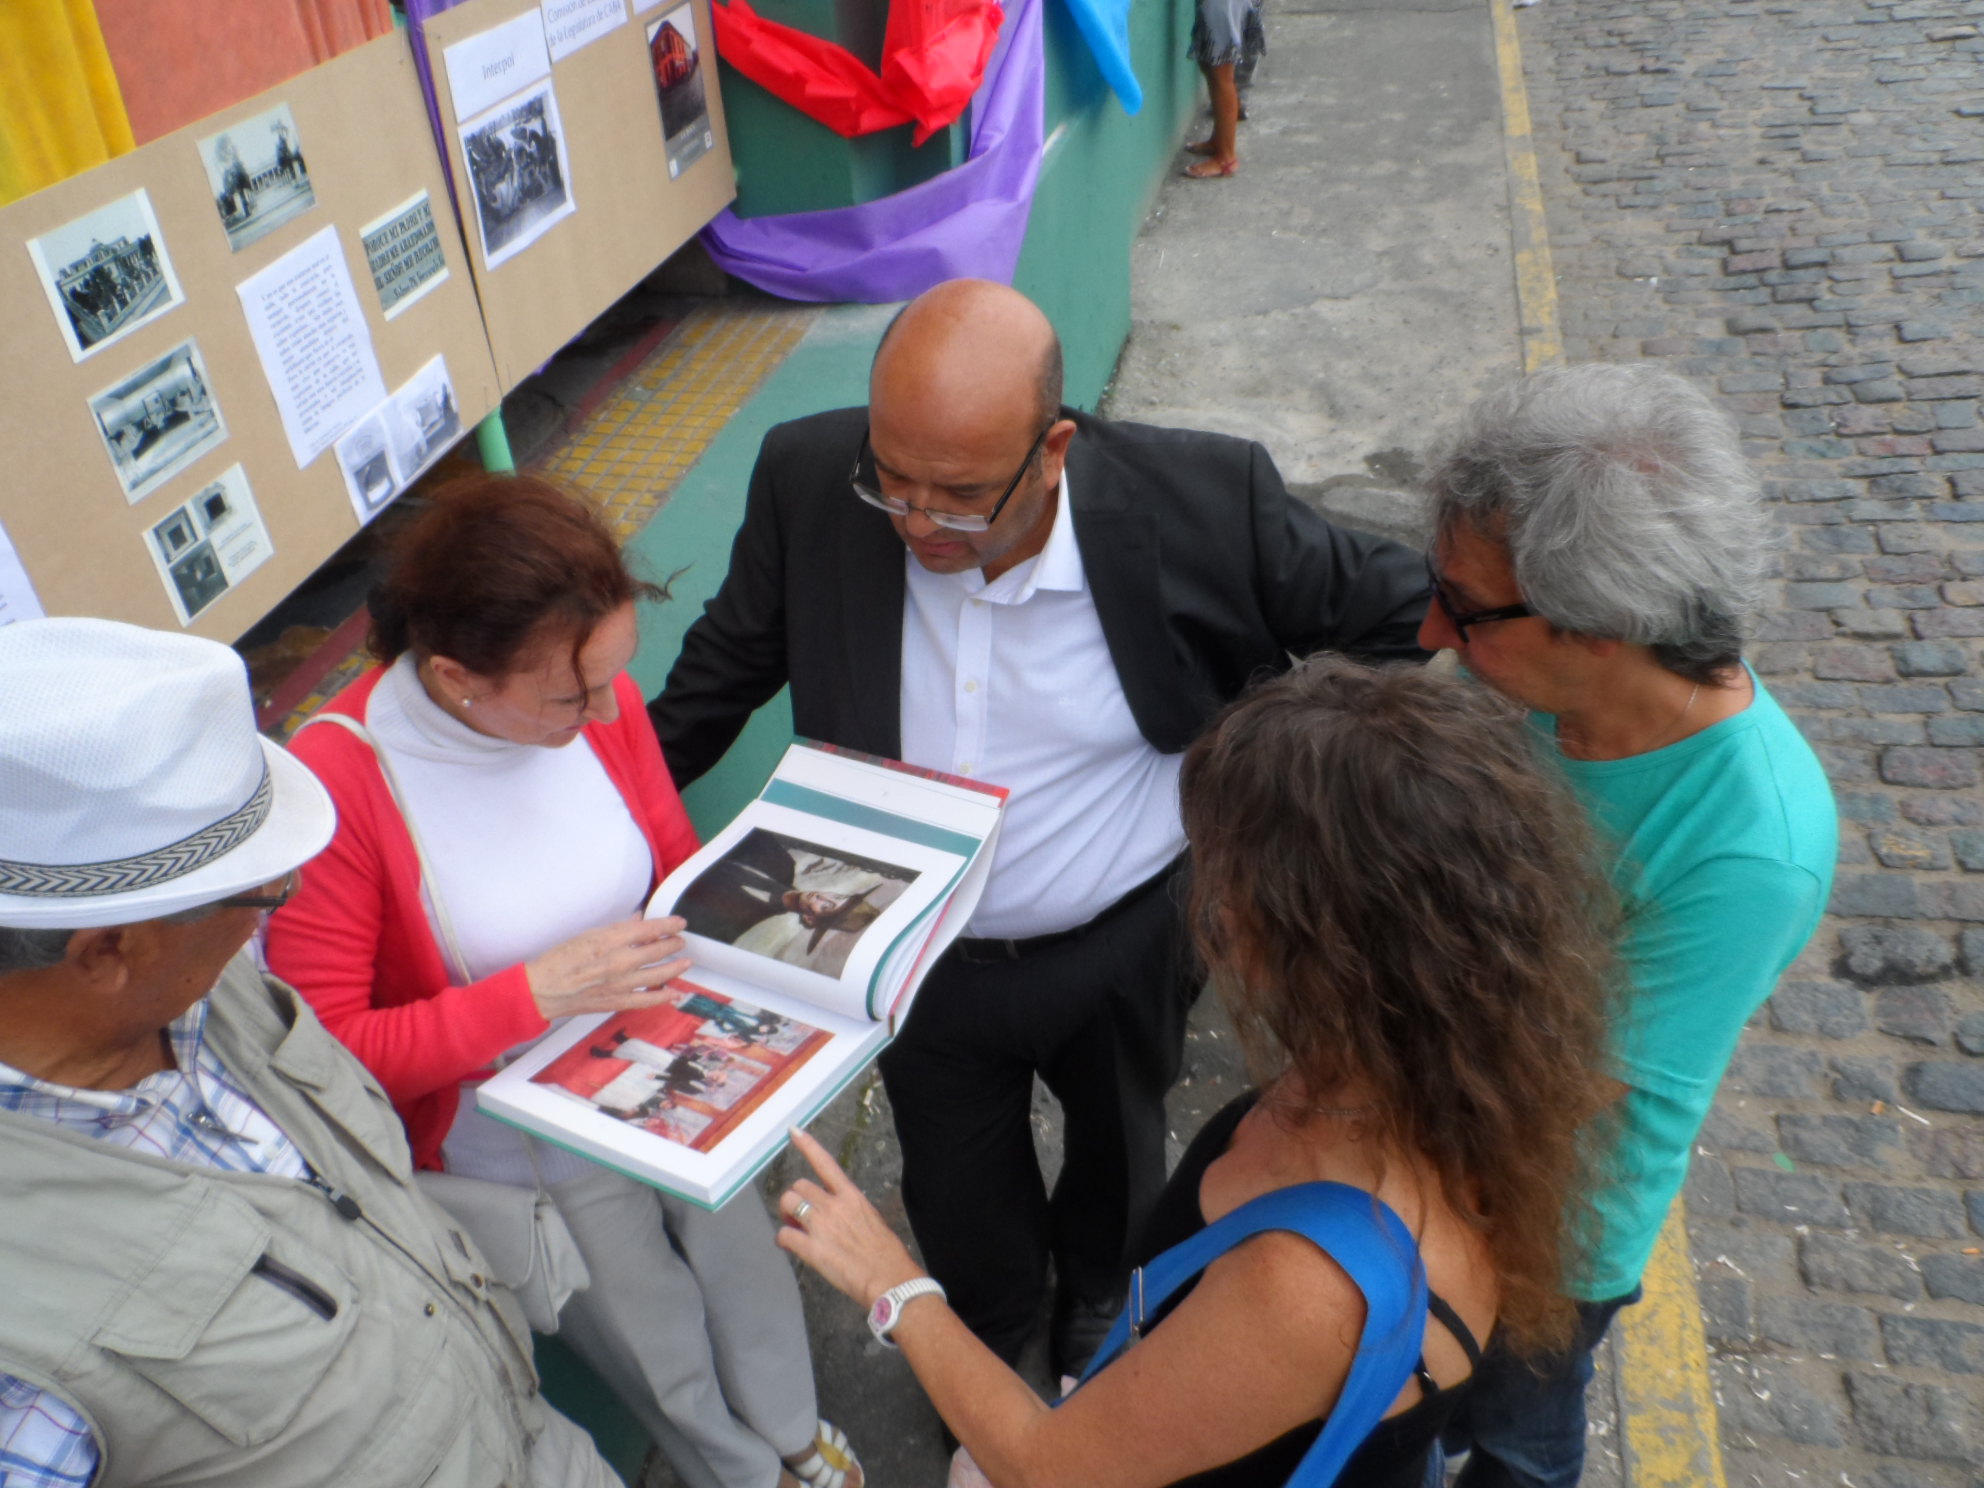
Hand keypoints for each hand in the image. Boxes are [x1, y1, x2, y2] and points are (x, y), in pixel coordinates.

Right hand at [525, 917, 690, 1020]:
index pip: (649, 929)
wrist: (543, 989)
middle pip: (657, 951)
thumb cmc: (560, 959)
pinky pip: (646, 1000)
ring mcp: (620, 984)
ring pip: (657, 974)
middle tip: (680, 941)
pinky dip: (663, 997)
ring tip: (685, 961)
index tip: (679, 923)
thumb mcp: (588, 935)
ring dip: (675, 967)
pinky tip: (676, 993)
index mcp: (610, 940)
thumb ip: (617, 930)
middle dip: (673, 944)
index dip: (668, 925)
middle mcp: (619, 961)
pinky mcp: (617, 1002)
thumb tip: (638, 921)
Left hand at [777, 1126, 925, 1308]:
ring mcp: (821, 1226)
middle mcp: (834, 1206)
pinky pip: (784, 1234)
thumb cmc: (886, 1254)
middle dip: (796, 1199)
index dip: (808, 1146)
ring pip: (788, 1203)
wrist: (889, 1279)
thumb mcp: (872, 1221)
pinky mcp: (812, 1249)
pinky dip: (783, 1239)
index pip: (826, 1164)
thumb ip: (850, 1211)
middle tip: (799, 1215)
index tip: (793, 1131)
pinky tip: (789, 1245)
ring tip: (794, 1227)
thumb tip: (836, 1215)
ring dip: (787, 1215)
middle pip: (799, 1186)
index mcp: (852, 1197)